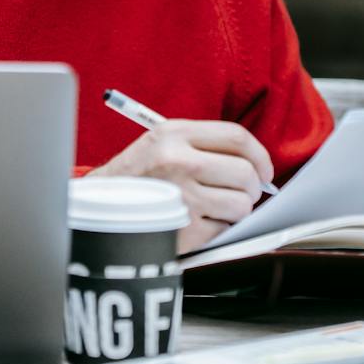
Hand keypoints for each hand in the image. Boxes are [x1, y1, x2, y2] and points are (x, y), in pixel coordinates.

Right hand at [88, 119, 275, 252]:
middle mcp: (178, 161)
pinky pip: (224, 229)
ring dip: (237, 210)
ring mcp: (181, 196)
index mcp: (174, 134)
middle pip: (245, 172)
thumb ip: (204, 145)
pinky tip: (200, 223)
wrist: (99, 208)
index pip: (237, 137)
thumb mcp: (161, 143)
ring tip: (218, 208)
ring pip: (241, 204)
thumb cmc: (138, 175)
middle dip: (253, 187)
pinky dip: (219, 229)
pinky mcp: (183, 228)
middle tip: (244, 193)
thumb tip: (256, 165)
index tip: (264, 170)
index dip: (260, 155)